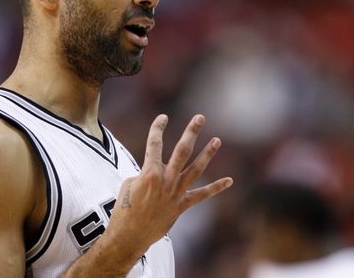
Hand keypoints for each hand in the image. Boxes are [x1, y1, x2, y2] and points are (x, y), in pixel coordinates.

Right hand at [105, 114, 233, 256]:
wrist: (129, 235)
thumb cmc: (124, 209)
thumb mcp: (129, 184)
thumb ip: (145, 173)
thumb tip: (156, 171)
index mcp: (149, 172)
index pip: (155, 144)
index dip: (158, 128)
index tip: (163, 117)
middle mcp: (166, 180)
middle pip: (182, 151)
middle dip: (191, 132)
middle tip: (200, 117)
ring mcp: (176, 193)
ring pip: (196, 169)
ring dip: (208, 154)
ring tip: (217, 140)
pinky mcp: (181, 206)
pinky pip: (201, 195)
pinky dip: (216, 188)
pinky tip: (229, 180)